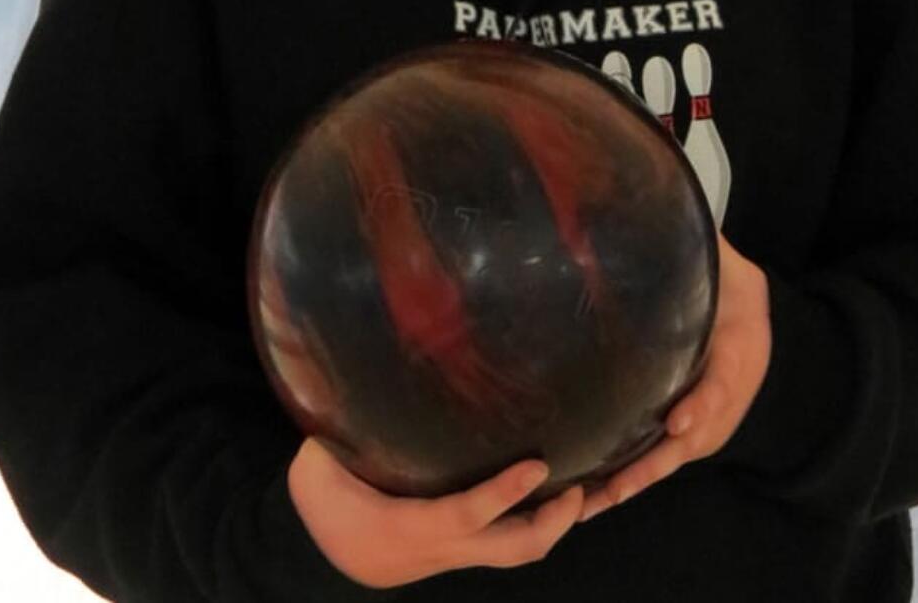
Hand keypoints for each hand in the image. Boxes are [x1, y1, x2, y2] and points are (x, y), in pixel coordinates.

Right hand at [288, 438, 583, 588]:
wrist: (320, 557)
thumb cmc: (321, 499)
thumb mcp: (318, 464)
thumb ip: (336, 423)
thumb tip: (351, 359)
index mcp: (410, 526)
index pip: (464, 515)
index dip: (503, 495)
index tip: (539, 466)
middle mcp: (443, 548)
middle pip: (513, 548)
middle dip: (555, 522)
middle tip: (590, 485)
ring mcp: (457, 554)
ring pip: (519, 549)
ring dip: (559, 523)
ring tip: (599, 487)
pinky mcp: (463, 549)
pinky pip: (511, 539)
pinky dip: (540, 519)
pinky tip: (563, 490)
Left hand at [579, 230, 771, 522]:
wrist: (751, 313)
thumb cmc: (731, 287)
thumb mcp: (726, 263)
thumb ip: (702, 247)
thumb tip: (667, 211)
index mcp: (739, 353)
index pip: (724, 382)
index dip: (704, 404)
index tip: (680, 421)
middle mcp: (723, 397)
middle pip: (693, 438)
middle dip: (654, 464)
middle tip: (621, 485)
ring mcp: (706, 421)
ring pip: (672, 458)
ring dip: (636, 481)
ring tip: (594, 502)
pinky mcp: (687, 433)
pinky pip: (660, 459)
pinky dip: (631, 480)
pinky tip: (593, 495)